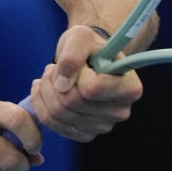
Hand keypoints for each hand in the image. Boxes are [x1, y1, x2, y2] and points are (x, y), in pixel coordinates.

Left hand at [29, 25, 143, 141]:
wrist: (87, 60)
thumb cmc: (89, 47)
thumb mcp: (81, 36)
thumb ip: (72, 55)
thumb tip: (62, 85)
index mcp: (129, 88)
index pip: (90, 89)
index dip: (77, 73)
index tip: (79, 63)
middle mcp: (120, 112)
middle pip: (71, 103)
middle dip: (54, 81)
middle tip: (54, 68)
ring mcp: (102, 126)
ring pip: (58, 114)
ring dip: (45, 91)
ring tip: (51, 76)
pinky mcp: (84, 134)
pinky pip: (52, 124)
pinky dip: (42, 104)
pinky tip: (47, 90)